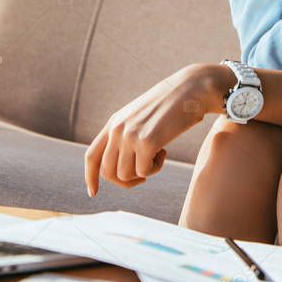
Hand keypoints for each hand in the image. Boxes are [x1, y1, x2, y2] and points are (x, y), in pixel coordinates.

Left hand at [84, 65, 216, 196]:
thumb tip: (121, 169)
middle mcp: (117, 129)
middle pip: (108, 172)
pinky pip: (144, 172)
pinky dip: (155, 169)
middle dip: (126, 181)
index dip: (90, 177)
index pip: (92, 155)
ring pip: (125, 175)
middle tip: (144, 174)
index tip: (93, 193)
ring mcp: (130, 135)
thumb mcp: (141, 118)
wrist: (191, 89)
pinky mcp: (146, 142)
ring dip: (143, 173)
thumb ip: (127, 136)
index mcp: (113, 122)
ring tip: (157, 155)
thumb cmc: (170, 106)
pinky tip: (164, 152)